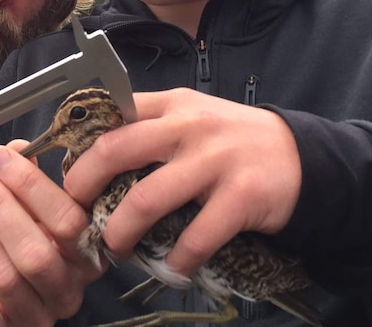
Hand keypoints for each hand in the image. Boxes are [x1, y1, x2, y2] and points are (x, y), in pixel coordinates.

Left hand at [0, 141, 104, 326]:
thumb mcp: (39, 216)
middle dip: (0, 207)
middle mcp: (66, 291)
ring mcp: (35, 316)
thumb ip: (30, 183)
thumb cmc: (29, 250)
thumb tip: (16, 150)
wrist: (14, 303)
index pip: (67, 221)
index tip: (2, 158)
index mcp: (86, 257)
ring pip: (4, 277)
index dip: (31, 186)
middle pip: (35, 252)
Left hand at [63, 88, 301, 278]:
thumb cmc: (234, 140)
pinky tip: (172, 267)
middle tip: (77, 217)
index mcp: (171, 105)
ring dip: (121, 232)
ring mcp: (215, 159)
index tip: (67, 179)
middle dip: (83, 187)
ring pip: (146, 198)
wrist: (303, 157)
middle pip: (115, 150)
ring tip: (116, 250)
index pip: (110, 114)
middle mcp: (188, 126)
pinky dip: (178, 259)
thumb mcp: (192, 117)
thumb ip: (151, 127)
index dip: (79, 147)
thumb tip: (95, 157)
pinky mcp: (242, 195)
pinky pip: (197, 236)